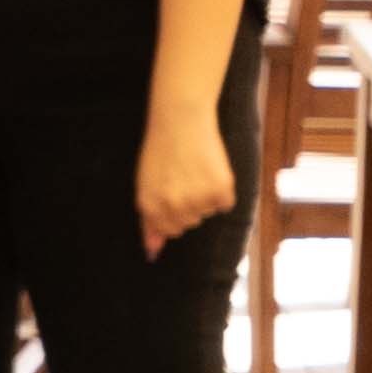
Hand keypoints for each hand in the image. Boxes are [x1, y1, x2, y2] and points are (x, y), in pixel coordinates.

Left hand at [136, 99, 240, 256]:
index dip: (173, 213)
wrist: (180, 122)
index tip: (175, 196)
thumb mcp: (146, 184)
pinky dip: (222, 190)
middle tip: (184, 179)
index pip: (168, 230)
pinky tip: (210, 170)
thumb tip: (153, 250)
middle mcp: (173, 207)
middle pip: (189, 223)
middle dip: (188, 206)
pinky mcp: (221, 190)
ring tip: (195, 171)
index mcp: (150, 207)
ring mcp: (197, 200)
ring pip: (207, 213)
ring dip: (205, 196)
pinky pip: (225, 204)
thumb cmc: (161, 152)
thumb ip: (150, 218)